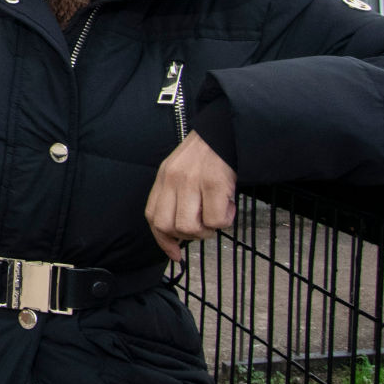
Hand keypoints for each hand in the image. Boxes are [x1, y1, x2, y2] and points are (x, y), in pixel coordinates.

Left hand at [143, 132, 237, 260]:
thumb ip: (176, 197)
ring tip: (218, 214)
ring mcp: (192, 182)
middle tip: (205, 225)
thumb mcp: (182, 171)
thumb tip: (178, 234)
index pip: (153, 217)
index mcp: (164, 177)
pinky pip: (216, 220)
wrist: (227, 130)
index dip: (163, 241)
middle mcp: (173, 180)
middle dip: (188, 235)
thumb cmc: (209, 155)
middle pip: (168, 226)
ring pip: (190, 227)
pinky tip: (229, 205)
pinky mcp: (214, 184)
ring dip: (207, 230)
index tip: (175, 254)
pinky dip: (225, 220)